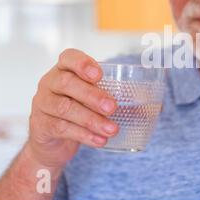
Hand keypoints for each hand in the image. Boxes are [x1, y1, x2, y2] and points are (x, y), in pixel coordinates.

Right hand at [27, 49, 118, 168]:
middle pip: (67, 83)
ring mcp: (42, 103)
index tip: (99, 75)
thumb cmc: (80, 111)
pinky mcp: (40, 125)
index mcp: (64, 69)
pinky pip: (61, 128)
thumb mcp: (94, 100)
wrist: (52, 142)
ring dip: (92, 119)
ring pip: (65, 108)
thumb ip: (120, 99)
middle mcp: (50, 82)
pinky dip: (84, 135)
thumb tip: (159, 108)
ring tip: (112, 129)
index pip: (68, 57)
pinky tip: (100, 141)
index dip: (83, 63)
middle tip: (113, 107)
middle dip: (92, 95)